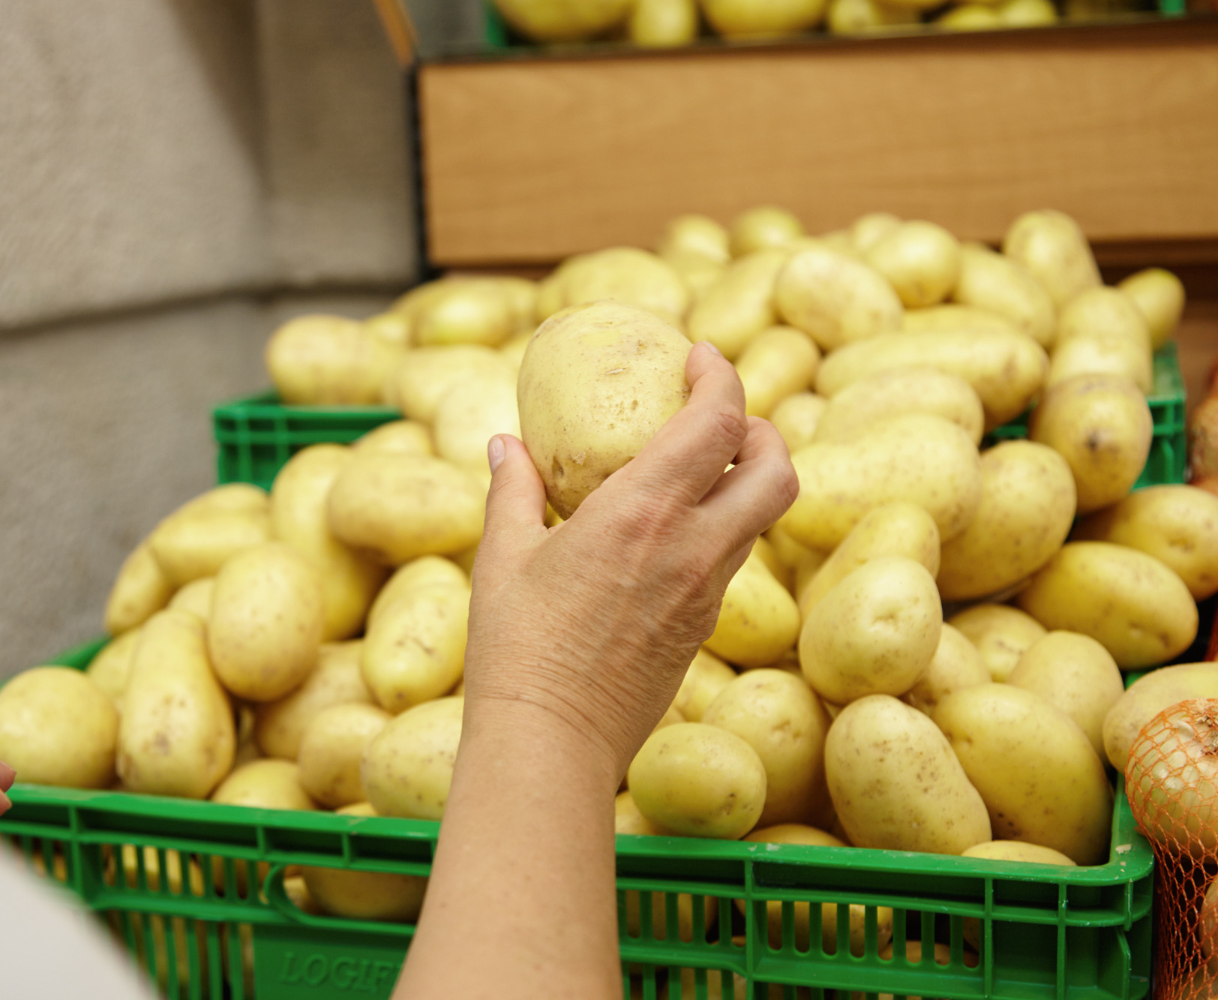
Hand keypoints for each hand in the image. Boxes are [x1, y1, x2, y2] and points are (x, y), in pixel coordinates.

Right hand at [463, 342, 798, 780]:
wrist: (551, 742)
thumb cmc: (516, 648)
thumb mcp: (503, 557)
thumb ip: (513, 490)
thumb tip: (505, 444)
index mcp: (643, 512)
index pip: (717, 423)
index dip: (720, 377)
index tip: (698, 356)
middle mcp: (692, 547)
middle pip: (775, 469)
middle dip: (762, 431)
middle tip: (721, 420)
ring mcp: (705, 593)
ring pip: (759, 518)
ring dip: (745, 481)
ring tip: (697, 474)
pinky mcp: (701, 630)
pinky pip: (729, 561)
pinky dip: (718, 529)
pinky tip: (669, 537)